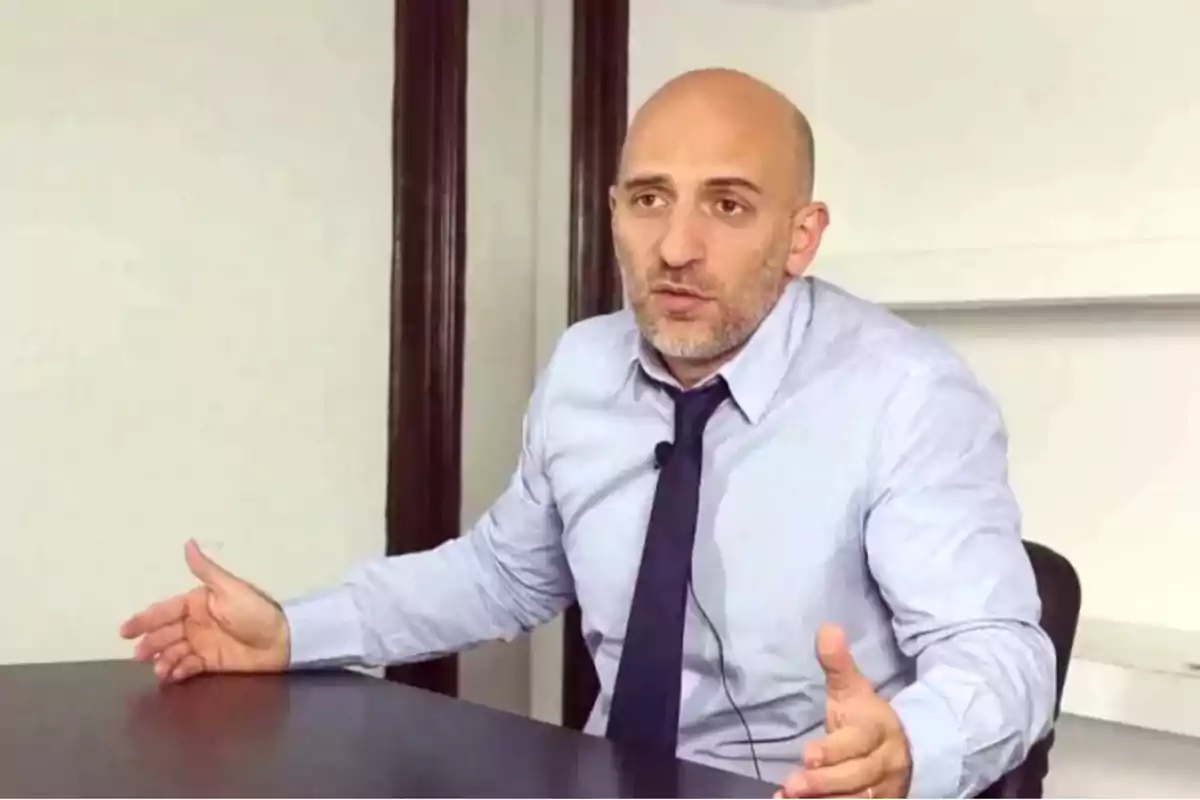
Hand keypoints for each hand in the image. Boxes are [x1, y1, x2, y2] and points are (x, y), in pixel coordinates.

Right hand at [119, 540, 290, 683]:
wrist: (281, 640)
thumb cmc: (255, 612)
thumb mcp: (230, 588)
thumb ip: (206, 570)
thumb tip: (188, 543)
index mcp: (198, 602)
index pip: (165, 610)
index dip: (144, 620)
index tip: (124, 631)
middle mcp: (197, 622)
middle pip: (165, 632)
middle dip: (151, 643)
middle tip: (139, 655)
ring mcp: (203, 643)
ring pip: (173, 651)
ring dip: (163, 659)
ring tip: (159, 669)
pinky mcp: (211, 662)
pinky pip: (188, 666)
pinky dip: (178, 670)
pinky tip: (173, 675)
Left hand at [777, 625, 911, 798]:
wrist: (907, 750)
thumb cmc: (867, 718)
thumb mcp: (854, 690)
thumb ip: (838, 664)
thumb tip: (827, 628)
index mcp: (877, 731)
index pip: (858, 743)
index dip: (834, 750)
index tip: (807, 754)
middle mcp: (882, 765)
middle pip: (856, 777)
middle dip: (824, 782)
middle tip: (792, 784)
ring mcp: (881, 791)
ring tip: (789, 798)